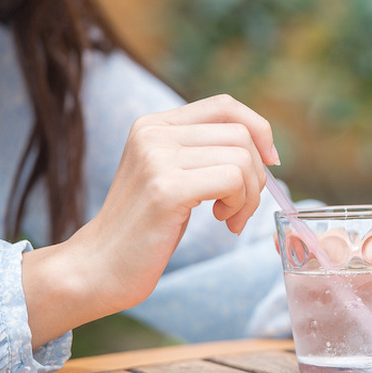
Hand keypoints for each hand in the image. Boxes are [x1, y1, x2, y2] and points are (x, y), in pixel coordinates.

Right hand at [22, 95, 278, 346]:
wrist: (100, 267)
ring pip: (241, 159)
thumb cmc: (146, 227)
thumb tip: (263, 147)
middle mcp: (153, 133)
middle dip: (256, 175)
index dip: (259, 129)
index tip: (271, 161)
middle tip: (241, 207)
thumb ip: (203, 152)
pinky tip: (223, 221)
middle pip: (241, 135)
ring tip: (229, 218)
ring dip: (249, 196)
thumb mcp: (172, 175)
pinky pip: (232, 181)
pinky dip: (240, 205)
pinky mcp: (166, 189)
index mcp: (155, 124)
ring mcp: (157, 158)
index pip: (225, 105)